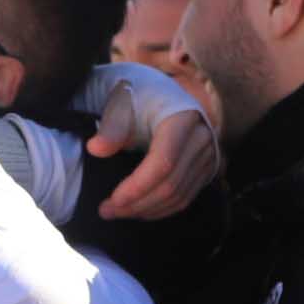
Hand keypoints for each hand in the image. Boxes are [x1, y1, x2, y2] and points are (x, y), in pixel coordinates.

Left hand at [93, 95, 217, 221]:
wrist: (159, 91)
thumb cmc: (137, 94)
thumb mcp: (120, 101)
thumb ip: (111, 125)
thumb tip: (96, 149)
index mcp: (181, 117)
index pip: (163, 162)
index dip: (138, 186)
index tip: (112, 200)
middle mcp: (201, 137)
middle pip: (171, 184)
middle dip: (137, 203)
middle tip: (106, 212)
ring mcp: (207, 154)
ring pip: (179, 196)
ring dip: (146, 210)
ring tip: (118, 212)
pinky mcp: (206, 167)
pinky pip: (186, 197)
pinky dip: (161, 209)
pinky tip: (138, 210)